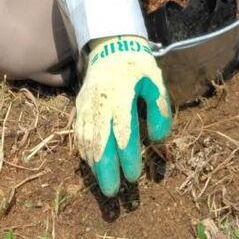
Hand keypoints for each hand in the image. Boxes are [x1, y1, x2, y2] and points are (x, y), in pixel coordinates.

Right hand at [74, 35, 171, 196]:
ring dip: (94, 164)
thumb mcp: (156, 83)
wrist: (111, 45)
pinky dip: (84, 150)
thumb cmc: (138, 67)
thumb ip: (159, 110)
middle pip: (100, 142)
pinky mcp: (79, 106)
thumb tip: (158, 138)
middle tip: (112, 192)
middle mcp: (100, 103)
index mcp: (121, 96)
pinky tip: (91, 163)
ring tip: (103, 183)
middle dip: (106, 169)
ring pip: (87, 140)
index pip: (123, 133)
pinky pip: (78, 132)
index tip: (134, 176)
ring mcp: (86, 105)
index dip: (127, 157)